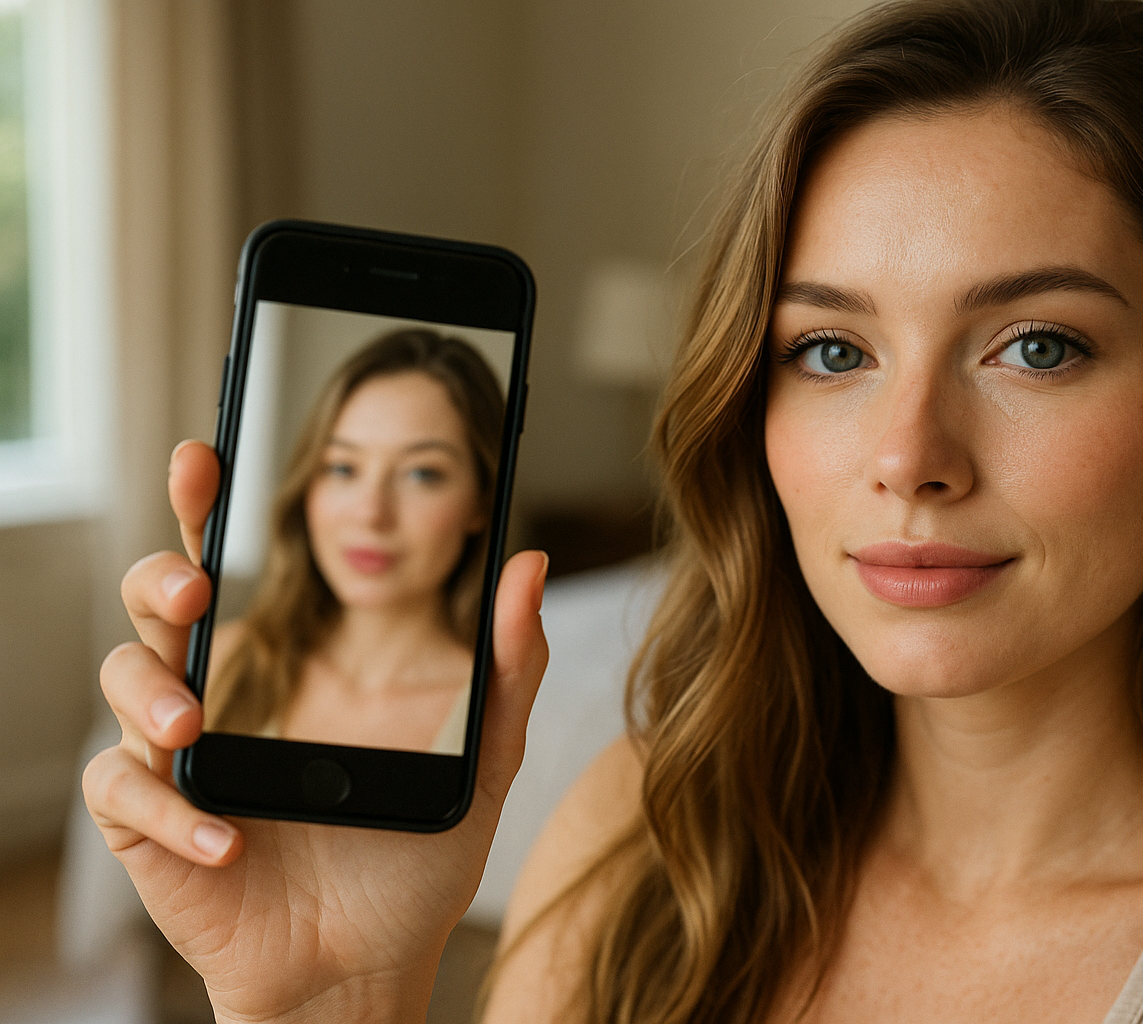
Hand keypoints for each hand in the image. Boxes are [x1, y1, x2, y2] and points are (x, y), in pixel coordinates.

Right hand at [83, 440, 549, 1022]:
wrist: (369, 960)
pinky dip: (169, 815)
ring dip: (150, 696)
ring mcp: (176, 761)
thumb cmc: (411, 855)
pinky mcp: (151, 828)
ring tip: (194, 725)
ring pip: (122, 684)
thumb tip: (531, 564)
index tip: (203, 454)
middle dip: (159, 579)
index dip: (201, 506)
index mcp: (280, 666)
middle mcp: (215, 698)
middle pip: (152, 607)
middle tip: (196, 587)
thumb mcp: (478, 754)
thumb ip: (506, 664)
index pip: (225, 566)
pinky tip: (229, 842)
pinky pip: (124, 797)